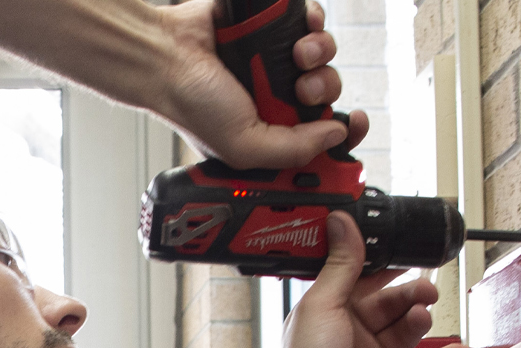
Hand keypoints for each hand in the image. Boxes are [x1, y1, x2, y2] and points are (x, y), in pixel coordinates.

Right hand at [152, 0, 367, 169]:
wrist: (166, 54)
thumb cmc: (189, 103)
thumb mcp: (244, 147)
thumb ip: (293, 150)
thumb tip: (336, 134)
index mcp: (270, 135)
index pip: (320, 140)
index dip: (345, 133)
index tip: (355, 123)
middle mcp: (275, 100)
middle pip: (328, 95)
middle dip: (325, 90)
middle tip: (303, 91)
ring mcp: (274, 64)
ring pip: (324, 59)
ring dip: (319, 56)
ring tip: (296, 56)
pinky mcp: (272, 30)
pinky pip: (311, 23)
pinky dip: (313, 23)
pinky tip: (300, 30)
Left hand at [267, 212, 496, 347]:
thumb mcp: (321, 307)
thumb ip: (341, 265)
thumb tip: (341, 222)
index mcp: (329, 310)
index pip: (362, 276)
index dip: (384, 264)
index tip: (405, 249)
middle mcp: (353, 331)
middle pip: (392, 299)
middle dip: (409, 292)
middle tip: (422, 289)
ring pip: (410, 325)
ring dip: (420, 318)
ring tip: (421, 316)